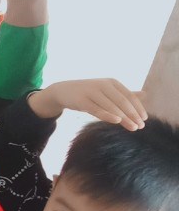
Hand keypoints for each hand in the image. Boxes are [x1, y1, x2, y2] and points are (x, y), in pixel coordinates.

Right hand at [29, 79, 146, 129]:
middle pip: (123, 101)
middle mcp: (104, 85)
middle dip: (133, 114)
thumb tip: (145, 94)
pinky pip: (97, 109)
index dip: (138, 107)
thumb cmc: (90, 92)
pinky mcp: (82, 100)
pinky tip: (117, 121)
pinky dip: (108, 115)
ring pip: (112, 106)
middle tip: (141, 127)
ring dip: (124, 118)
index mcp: (112, 82)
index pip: (129, 96)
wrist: (64, 91)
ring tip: (133, 128)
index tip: (144, 119)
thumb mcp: (108, 91)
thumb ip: (125, 93)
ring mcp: (92, 92)